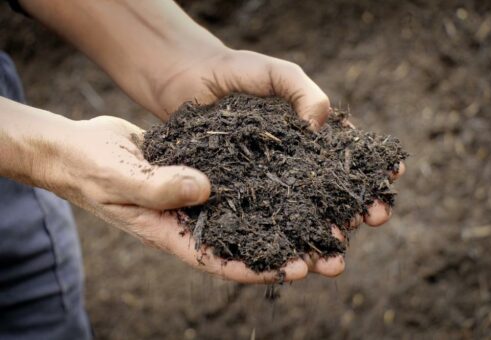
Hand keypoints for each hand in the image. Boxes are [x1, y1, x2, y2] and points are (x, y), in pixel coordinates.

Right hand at [43, 115, 309, 282]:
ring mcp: (199, 196)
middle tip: (337, 255)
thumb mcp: (119, 179)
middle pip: (248, 242)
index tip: (300, 269)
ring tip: (332, 221)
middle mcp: (192, 219)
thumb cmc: (89, 169)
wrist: (79, 148)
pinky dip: (267, 184)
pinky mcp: (202, 171)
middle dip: (291, 251)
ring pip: (251, 212)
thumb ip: (157, 186)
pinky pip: (240, 182)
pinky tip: (296, 178)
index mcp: (172, 233)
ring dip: (289, 218)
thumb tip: (204, 188)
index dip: (261, 267)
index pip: (223, 260)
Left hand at [151, 47, 405, 276]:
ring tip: (338, 254)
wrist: (187, 81)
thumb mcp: (277, 74)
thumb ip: (304, 93)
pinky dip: (281, 241)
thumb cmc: (236, 72)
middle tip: (376, 219)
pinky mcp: (240, 196)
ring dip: (323, 237)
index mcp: (310, 139)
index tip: (393, 178)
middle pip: (330, 195)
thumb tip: (322, 128)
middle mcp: (293, 166)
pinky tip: (296, 257)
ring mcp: (267, 184)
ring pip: (301, 216)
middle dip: (357, 209)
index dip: (373, 169)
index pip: (348, 160)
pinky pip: (263, 221)